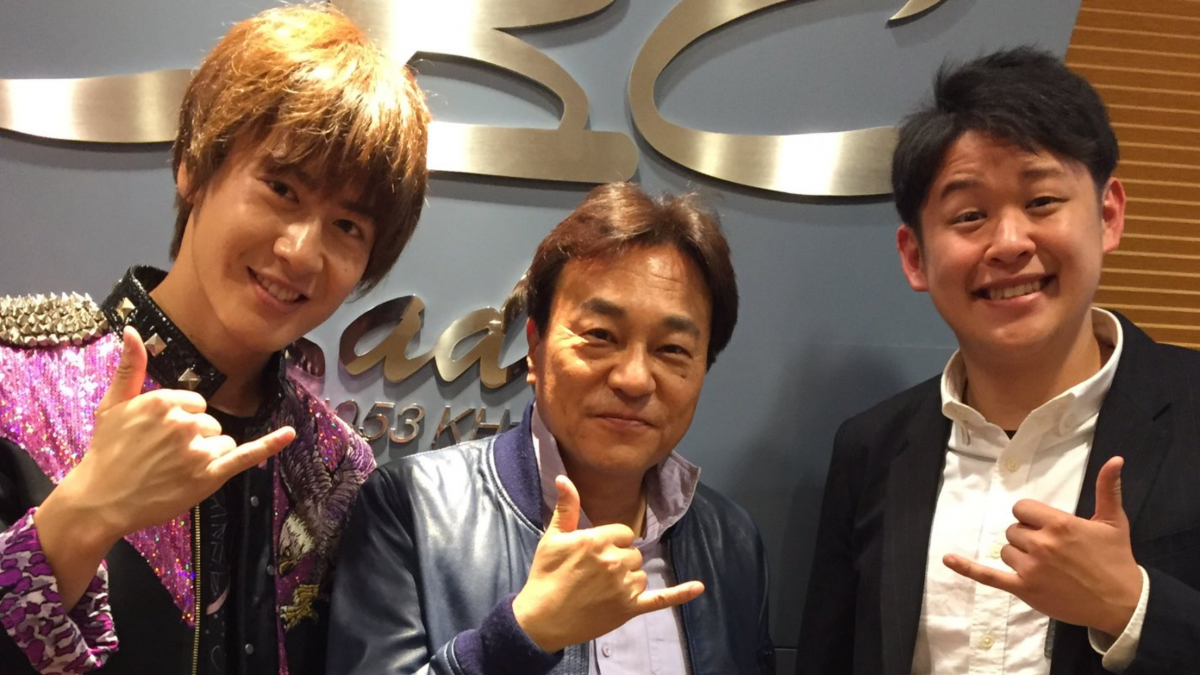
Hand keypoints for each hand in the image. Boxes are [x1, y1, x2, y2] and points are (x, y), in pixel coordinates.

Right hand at [35, 327, 295, 605]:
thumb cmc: (107, 451)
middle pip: (211, 422)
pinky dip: (269, 445)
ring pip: (223, 441)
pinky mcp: (209, 476)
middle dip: (194, 437)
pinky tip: (290, 434)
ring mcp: (198, 450)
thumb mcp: (112, 405)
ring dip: (207, 454)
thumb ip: (130, 367)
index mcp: (165, 401)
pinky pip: (246, 455)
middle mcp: (184, 423)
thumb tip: (133, 330)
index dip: (182, 418)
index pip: (197, 402)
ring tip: (174, 468)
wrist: (100, 499)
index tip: (160, 434)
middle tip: (163, 455)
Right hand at [512, 475, 703, 652]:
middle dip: (618, 560)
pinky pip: (660, 599)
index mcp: (598, 540)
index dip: (610, 542)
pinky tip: (699, 587)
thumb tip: (564, 479)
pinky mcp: (630, 609)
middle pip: (633, 553)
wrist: (541, 619)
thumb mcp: (552, 538)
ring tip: (600, 590)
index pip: (623, 533)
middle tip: (593, 574)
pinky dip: (681, 594)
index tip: (594, 554)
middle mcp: (615, 561)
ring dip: (627, 579)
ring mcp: (624, 586)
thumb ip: (566, 507)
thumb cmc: (545, 576)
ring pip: (640, 574)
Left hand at [945, 457, 1141, 636]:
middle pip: (1013, 530)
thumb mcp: (1113, 521)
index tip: (1047, 527)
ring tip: (1048, 566)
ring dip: (1020, 556)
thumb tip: (1115, 459)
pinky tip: (948, 559)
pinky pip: (989, 576)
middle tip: (1054, 551)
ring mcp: (1030, 568)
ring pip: (1006, 551)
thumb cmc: (1116, 560)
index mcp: (1058, 524)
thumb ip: (1108, 488)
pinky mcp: (1024, 589)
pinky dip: (967, 568)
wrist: (1122, 603)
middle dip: (1028, 537)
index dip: (1032, 517)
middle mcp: (1041, 544)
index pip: (1022, 509)